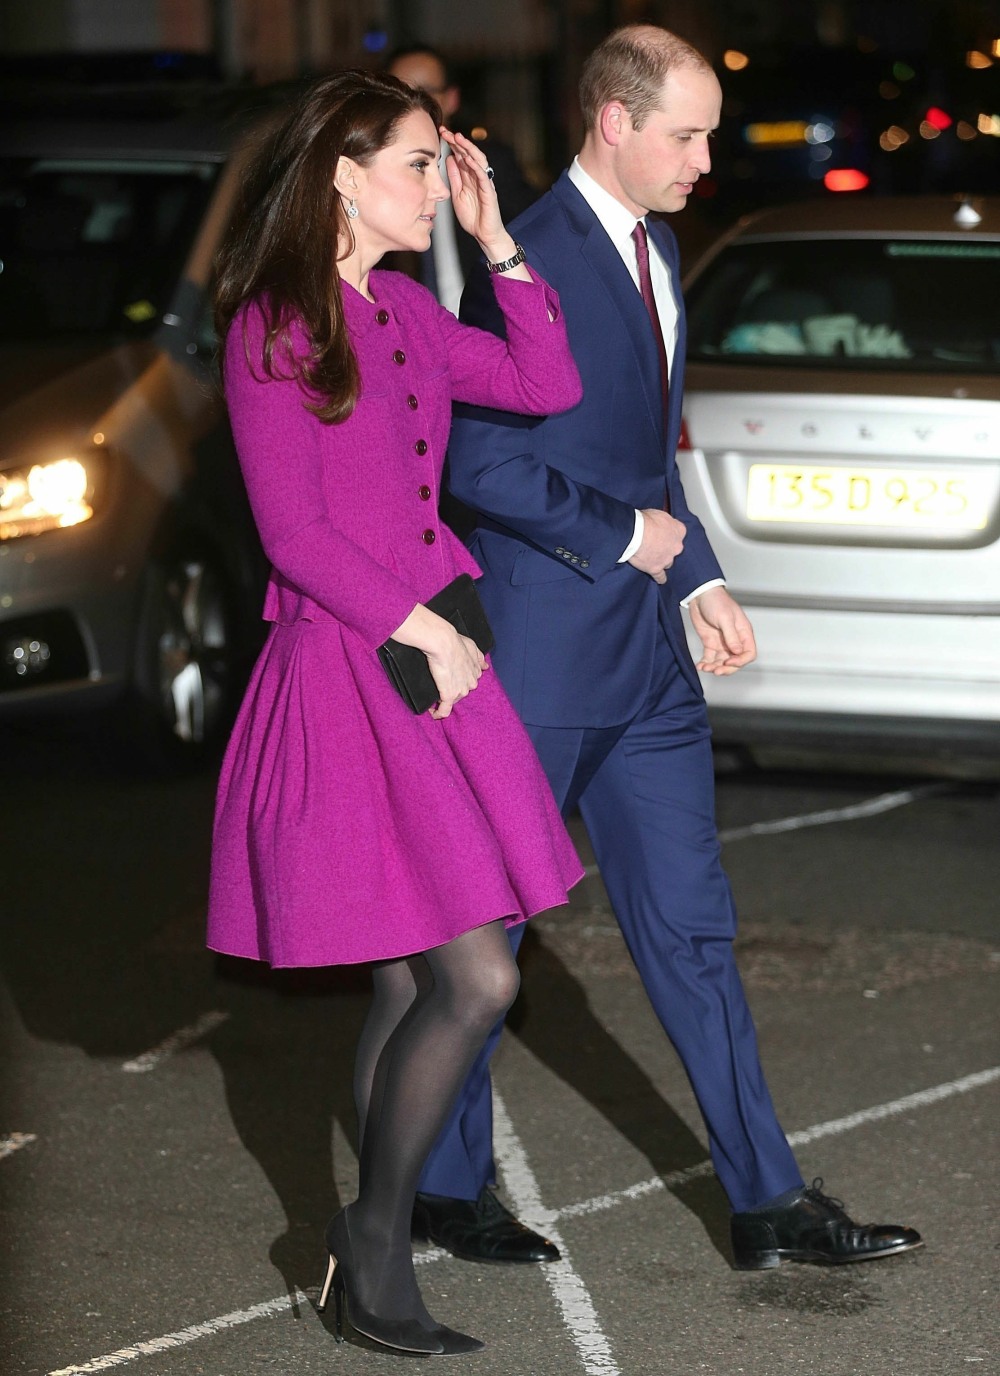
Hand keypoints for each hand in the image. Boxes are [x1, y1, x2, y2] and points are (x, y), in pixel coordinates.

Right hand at [426, 631, 487, 718]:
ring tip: (433, 697)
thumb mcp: (472, 646)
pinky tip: (432, 713)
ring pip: (453, 701)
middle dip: (451, 691)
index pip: (469, 682)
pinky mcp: (449, 695)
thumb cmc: (455, 642)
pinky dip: (438, 713)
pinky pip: (444, 711)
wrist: (444, 643)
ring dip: (443, 701)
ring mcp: (461, 691)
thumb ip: (479, 658)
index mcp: (475, 672)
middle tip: (440, 686)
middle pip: (461, 693)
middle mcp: (471, 684)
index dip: (459, 682)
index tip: (451, 681)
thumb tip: (485, 667)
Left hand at [441, 129, 504, 248]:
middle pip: (468, 153)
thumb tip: (449, 159)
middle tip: (445, 131)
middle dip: (457, 141)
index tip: (440, 133)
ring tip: (458, 138)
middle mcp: (477, 176)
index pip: (460, 155)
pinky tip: (468, 158)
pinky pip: (483, 176)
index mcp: (469, 176)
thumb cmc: (473, 216)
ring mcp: (484, 183)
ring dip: (468, 148)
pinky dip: (476, 166)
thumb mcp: (457, 194)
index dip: (451, 144)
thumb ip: (455, 177)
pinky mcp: (489, 192)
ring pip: (478, 160)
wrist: (484, 234)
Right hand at [628, 508, 685, 583]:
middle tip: (656, 545)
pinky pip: (660, 576)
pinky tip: (660, 579)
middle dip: (667, 548)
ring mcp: (667, 559)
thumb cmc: (645, 521)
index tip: (663, 533)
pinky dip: (660, 578)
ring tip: (653, 559)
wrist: (635, 533)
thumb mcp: (658, 514)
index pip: (679, 532)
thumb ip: (663, 521)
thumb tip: (661, 523)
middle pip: (674, 549)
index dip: (670, 533)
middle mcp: (677, 546)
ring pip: (668, 562)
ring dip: (662, 560)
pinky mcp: (656, 569)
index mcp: (679, 530)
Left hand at [688, 586, 756, 674]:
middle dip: (727, 668)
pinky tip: (700, 666)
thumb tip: (738, 652)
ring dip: (714, 667)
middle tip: (716, 671)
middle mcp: (734, 640)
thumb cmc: (716, 601)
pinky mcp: (710, 643)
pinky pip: (710, 657)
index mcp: (743, 633)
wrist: (700, 594)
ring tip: (705, 667)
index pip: (749, 653)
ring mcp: (722, 642)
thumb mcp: (725, 618)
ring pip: (722, 662)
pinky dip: (706, 663)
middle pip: (736, 661)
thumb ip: (732, 636)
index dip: (741, 661)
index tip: (729, 662)